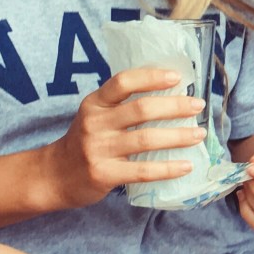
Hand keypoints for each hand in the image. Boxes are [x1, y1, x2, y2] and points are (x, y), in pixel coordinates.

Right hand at [41, 68, 205, 210]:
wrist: (54, 176)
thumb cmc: (85, 142)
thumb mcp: (95, 116)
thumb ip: (122, 106)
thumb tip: (172, 94)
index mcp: (94, 103)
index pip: (123, 82)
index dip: (151, 77)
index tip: (177, 77)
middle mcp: (94, 123)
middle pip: (141, 110)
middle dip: (175, 106)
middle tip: (198, 106)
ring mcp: (98, 149)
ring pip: (146, 139)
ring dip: (178, 136)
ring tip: (199, 135)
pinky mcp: (104, 174)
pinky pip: (143, 171)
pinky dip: (168, 168)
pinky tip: (186, 165)